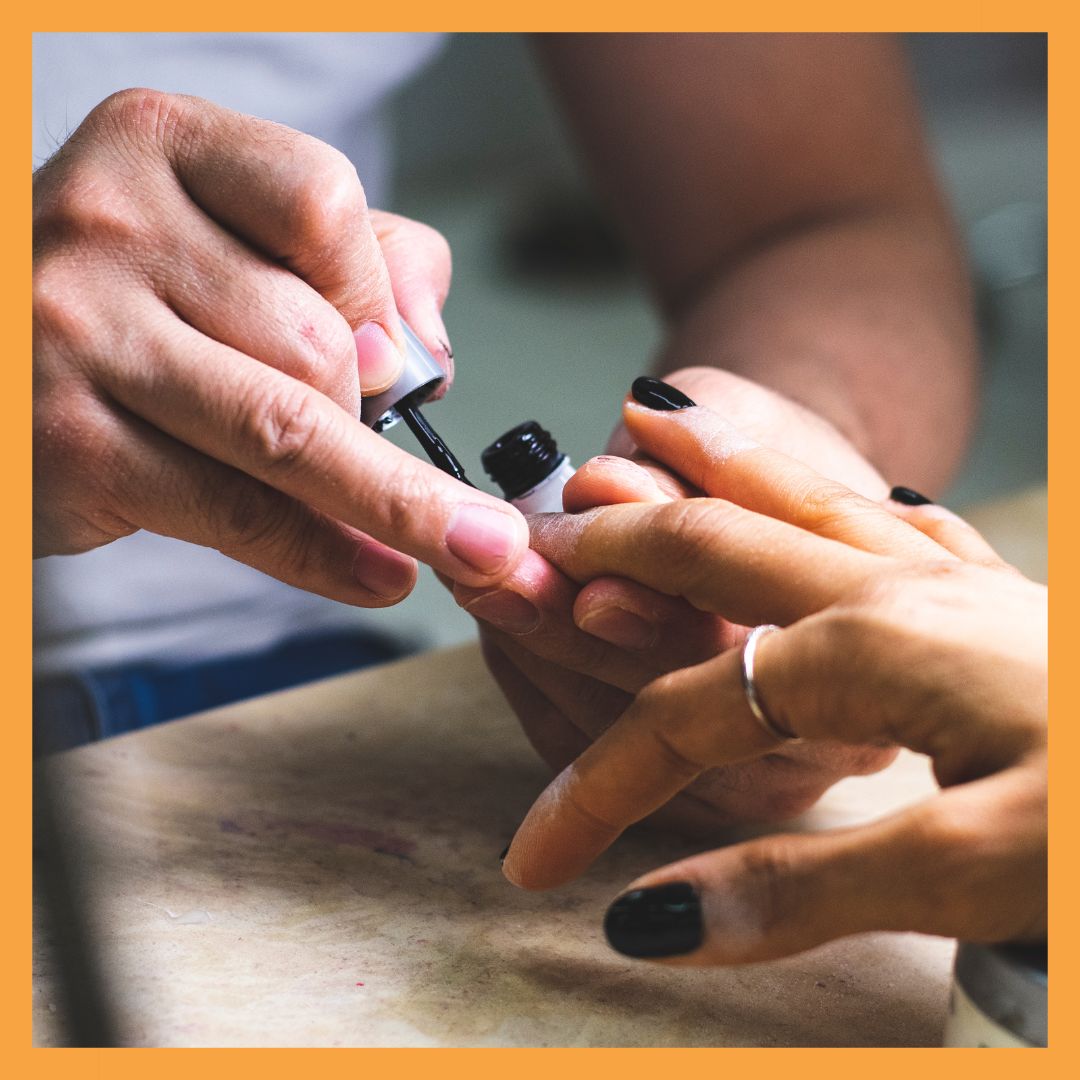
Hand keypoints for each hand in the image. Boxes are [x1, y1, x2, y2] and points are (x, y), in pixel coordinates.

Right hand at [34, 89, 526, 602]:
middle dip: (382, 422)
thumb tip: (424, 349)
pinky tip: (379, 575)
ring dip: (394, 505)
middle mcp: (110, 227)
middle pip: (315, 340)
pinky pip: (233, 510)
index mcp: (162, 147)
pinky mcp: (69, 446)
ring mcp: (77, 336)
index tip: (394, 360)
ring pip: (285, 432)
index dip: (378, 294)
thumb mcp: (225, 230)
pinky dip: (322, 553)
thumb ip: (351, 258)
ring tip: (472, 551)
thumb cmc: (128, 294)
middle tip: (442, 485)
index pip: (322, 203)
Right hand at [501, 396, 1045, 963]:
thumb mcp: (978, 871)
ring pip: (798, 498)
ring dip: (713, 467)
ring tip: (652, 420)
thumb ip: (804, 885)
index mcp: (866, 652)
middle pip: (714, 548)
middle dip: (616, 549)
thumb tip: (654, 918)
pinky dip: (826, 491)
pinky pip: (886, 516)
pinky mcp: (992, 596)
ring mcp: (945, 580)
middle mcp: (890, 591)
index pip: (683, 718)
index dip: (596, 789)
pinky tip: (830, 493)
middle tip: (545, 540)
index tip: (536, 860)